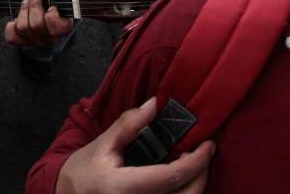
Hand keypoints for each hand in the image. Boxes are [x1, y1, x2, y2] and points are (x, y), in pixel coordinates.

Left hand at [4, 0, 80, 46]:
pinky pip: (12, 37)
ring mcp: (35, 41)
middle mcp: (50, 37)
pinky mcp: (21, 41)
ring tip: (26, 0)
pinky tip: (15, 18)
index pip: (58, 28)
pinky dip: (11, 26)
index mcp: (63, 27)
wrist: (41, 8)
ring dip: (23, 10)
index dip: (52, 17)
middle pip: (36, 26)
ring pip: (23, 28)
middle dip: (33, 6)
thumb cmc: (52, 0)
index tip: (52, 5)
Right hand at [56, 97, 213, 193]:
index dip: (195, 161)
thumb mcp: (101, 145)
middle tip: (203, 153)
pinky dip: (183, 192)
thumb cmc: (82, 173)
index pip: (170, 177)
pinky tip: (179, 180)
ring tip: (192, 165)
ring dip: (195, 186)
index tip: (208, 145)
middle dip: (201, 174)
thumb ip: (129, 125)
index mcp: (122, 188)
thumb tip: (155, 104)